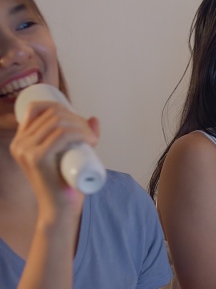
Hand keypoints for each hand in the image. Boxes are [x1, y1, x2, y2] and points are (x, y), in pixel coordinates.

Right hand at [9, 101, 99, 218]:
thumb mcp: (69, 154)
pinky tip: (90, 139)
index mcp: (21, 140)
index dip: (61, 107)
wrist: (59, 209)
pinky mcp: (37, 159)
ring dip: (81, 126)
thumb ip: (79, 137)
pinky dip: (80, 133)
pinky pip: (61, 135)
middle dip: (76, 118)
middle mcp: (19, 143)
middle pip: (52, 114)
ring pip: (58, 123)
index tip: (78, 121)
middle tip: (91, 134)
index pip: (36, 107)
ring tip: (92, 139)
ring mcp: (25, 151)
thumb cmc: (65, 183)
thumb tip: (93, 118)